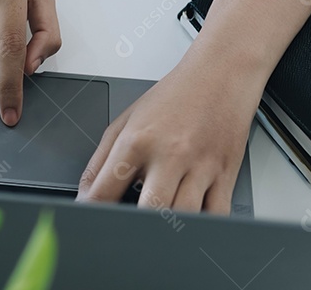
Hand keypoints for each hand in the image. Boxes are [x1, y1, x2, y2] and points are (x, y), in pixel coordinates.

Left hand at [77, 49, 258, 213]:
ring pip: (184, 218)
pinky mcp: (226, 176)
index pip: (105, 190)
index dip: (92, 214)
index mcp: (137, 141)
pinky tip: (188, 224)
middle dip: (134, 229)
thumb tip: (84, 195)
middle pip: (148, 211)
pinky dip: (202, 228)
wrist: (220, 74)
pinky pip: (216, 217)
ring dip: (168, 231)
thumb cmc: (174, 97)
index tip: (89, 225)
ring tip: (156, 230)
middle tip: (125, 236)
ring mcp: (200, 167)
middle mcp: (169, 155)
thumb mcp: (126, 120)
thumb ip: (101, 160)